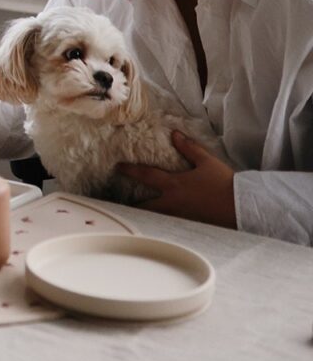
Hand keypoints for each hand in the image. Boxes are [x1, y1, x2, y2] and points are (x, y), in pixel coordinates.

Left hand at [117, 131, 235, 227]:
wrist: (243, 207)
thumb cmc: (225, 183)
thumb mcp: (207, 162)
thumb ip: (189, 148)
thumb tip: (175, 134)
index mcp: (175, 184)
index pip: (147, 175)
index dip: (130, 170)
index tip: (118, 167)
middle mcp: (173, 202)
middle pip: (145, 206)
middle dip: (132, 206)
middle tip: (118, 205)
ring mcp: (180, 216)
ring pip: (157, 218)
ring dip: (146, 216)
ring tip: (135, 215)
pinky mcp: (190, 225)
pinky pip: (171, 224)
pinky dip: (162, 223)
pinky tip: (159, 224)